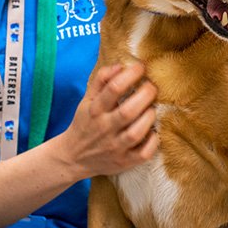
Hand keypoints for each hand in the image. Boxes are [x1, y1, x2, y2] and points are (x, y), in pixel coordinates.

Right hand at [61, 63, 158, 178]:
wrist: (73, 157)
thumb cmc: (85, 123)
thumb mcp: (87, 99)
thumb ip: (102, 80)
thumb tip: (121, 65)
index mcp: (95, 110)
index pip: (113, 88)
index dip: (131, 74)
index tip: (141, 67)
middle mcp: (104, 129)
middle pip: (128, 111)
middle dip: (145, 95)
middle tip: (152, 87)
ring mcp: (114, 148)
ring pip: (136, 133)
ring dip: (149, 117)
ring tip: (152, 108)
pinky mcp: (124, 162)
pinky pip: (143, 154)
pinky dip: (153, 142)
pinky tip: (154, 132)